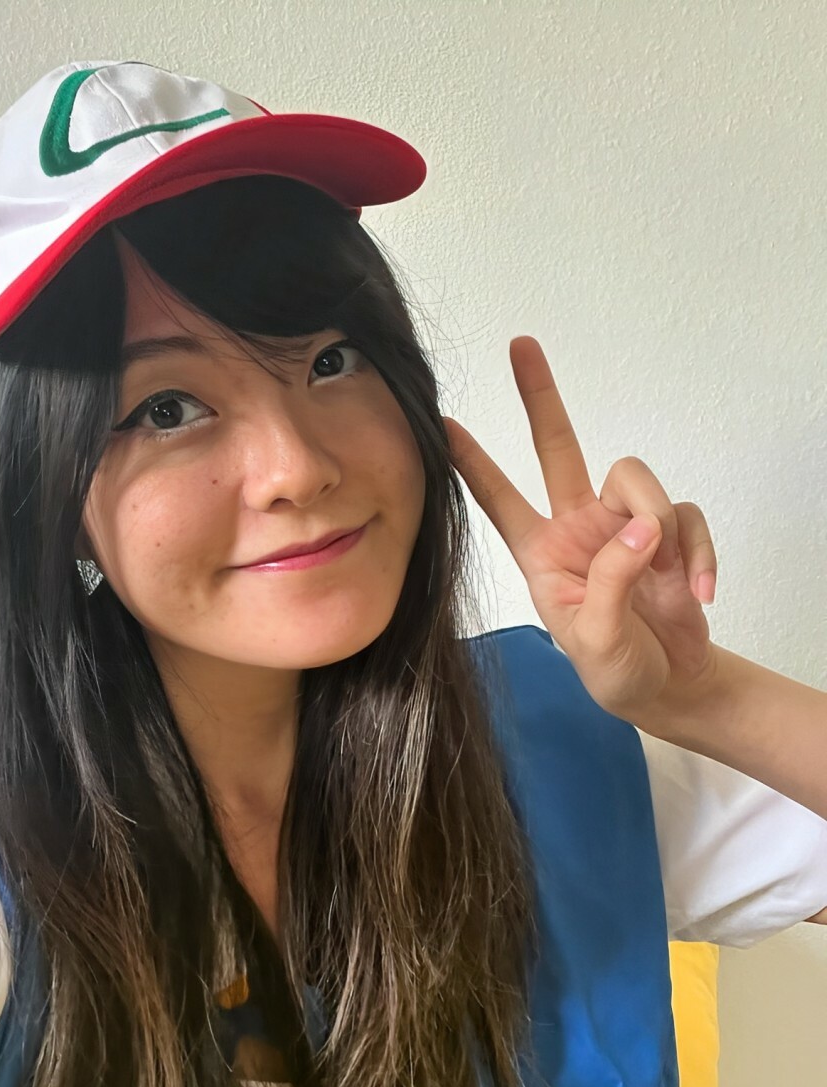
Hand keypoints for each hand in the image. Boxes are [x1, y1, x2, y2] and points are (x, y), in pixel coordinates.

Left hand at [444, 336, 719, 726]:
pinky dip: (699, 551)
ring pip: (635, 479)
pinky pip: (684, 515)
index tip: (442, 424)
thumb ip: (613, 581)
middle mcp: (578, 527)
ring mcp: (624, 524)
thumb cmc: (615, 668)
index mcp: (542, 553)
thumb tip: (643, 527)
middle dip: (541, 397)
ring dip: (660, 523)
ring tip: (670, 577)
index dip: (472, 464)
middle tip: (521, 346)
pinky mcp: (669, 530)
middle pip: (558, 447)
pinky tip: (700, 592)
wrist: (668, 685)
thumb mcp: (596, 638)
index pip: (499, 500)